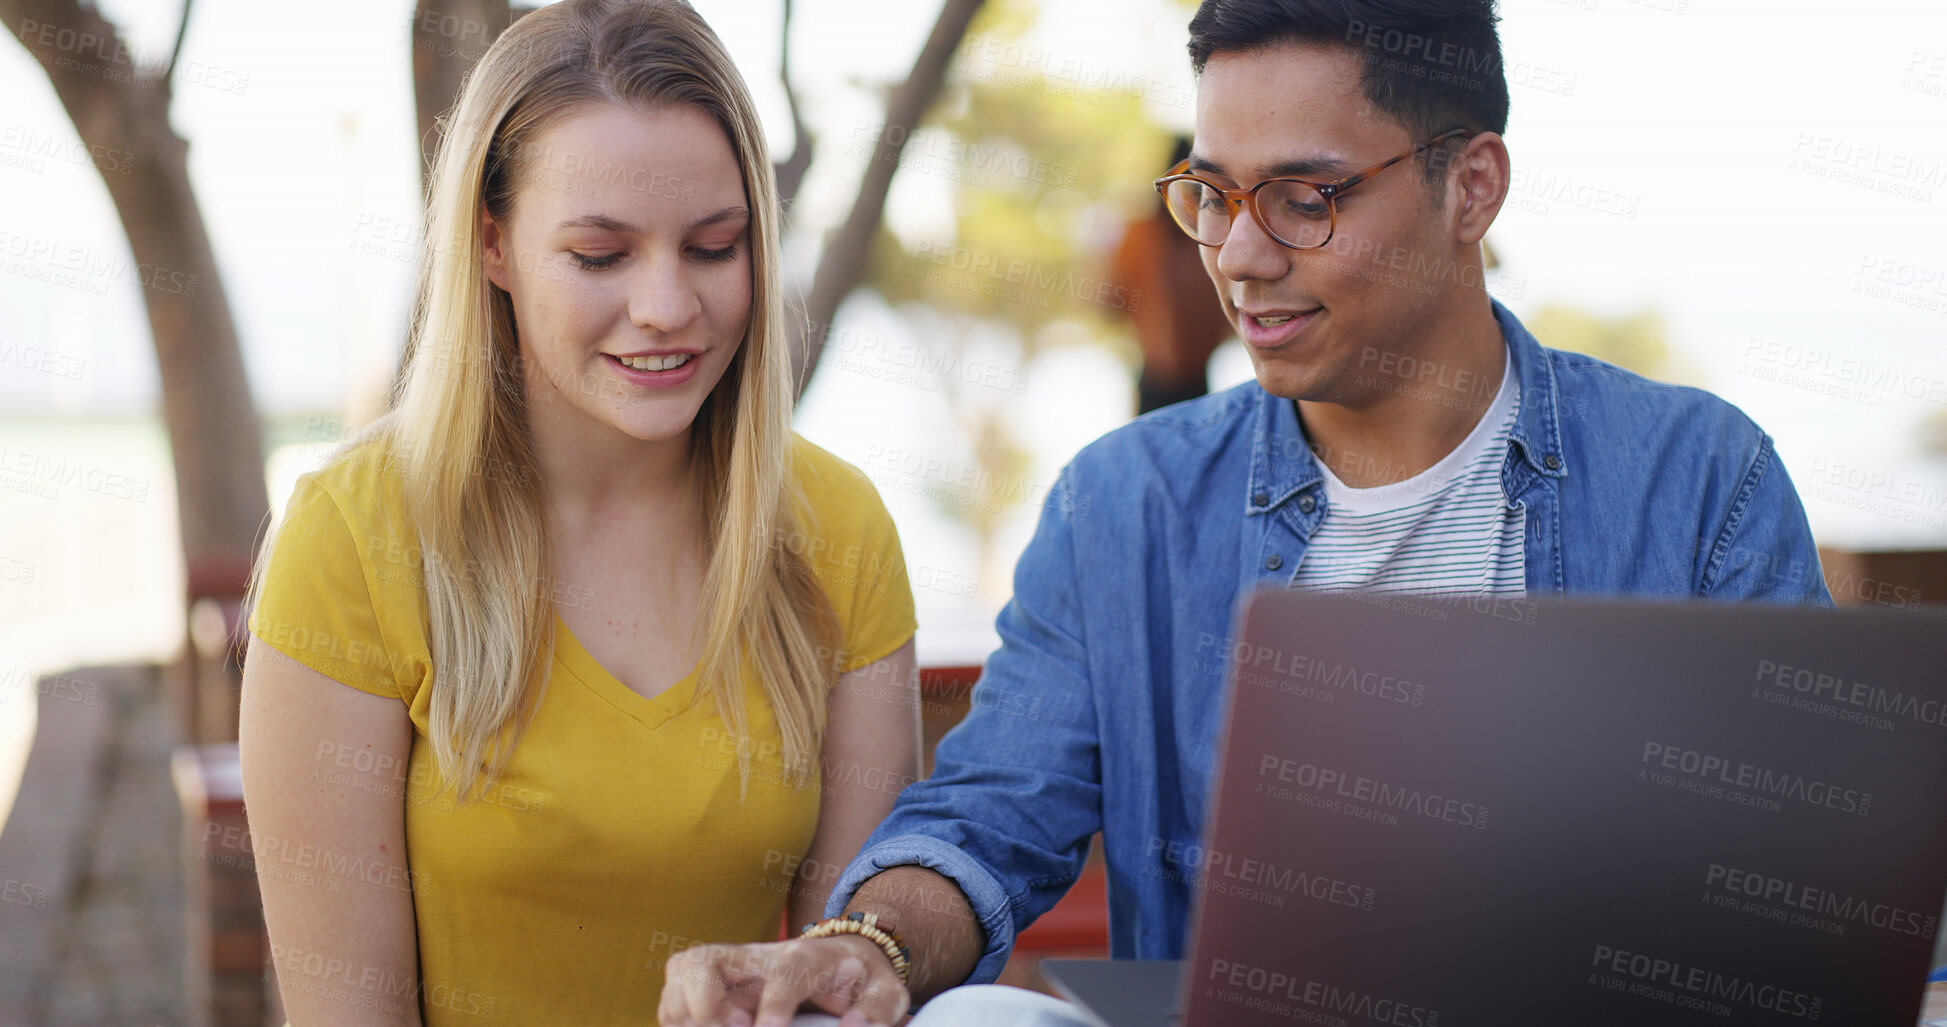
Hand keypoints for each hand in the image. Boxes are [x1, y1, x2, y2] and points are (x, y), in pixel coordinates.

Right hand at [658, 934, 910, 1026]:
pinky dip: (678, 1018)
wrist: (840, 955)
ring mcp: (731, 967)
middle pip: (707, 960)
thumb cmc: (859, 978)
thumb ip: (878, 1010)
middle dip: (705, 1002)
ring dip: (685, 1011)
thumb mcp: (885, 992)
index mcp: (805, 959)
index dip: (772, 1004)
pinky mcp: (713, 982)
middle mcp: (759, 957)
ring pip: (682, 971)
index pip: (783, 975)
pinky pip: (674, 994)